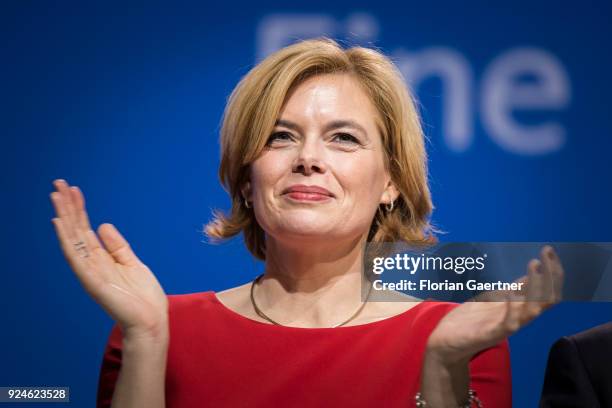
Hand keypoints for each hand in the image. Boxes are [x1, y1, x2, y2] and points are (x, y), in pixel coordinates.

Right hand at [50, 179, 167, 340]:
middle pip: (75, 229)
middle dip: (67, 206)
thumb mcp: (132, 262)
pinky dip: (66, 239)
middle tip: (58, 183)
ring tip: (56, 195)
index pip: (85, 229)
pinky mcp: (92, 280)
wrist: (151, 320)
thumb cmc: (143, 296)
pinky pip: (76, 256)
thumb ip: (116, 246)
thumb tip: (102, 225)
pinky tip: (60, 222)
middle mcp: (92, 263)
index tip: (73, 189)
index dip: (79, 209)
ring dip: (63, 216)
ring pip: (72, 238)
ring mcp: (90, 271)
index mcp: (102, 259)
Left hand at [426, 245, 563, 364]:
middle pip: (547, 299)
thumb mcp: (494, 299)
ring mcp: (506, 327)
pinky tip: (512, 293)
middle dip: (550, 275)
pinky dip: (513, 308)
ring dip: (536, 287)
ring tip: (534, 264)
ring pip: (533, 311)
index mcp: (519, 308)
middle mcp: (518, 317)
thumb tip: (532, 275)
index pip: (547, 291)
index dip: (551, 271)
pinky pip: (509, 324)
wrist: (447, 342)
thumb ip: (514, 290)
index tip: (548, 250)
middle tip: (546, 252)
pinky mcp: (491, 335)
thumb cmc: (471, 320)